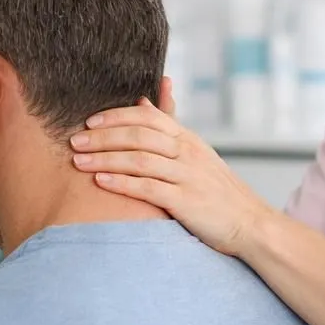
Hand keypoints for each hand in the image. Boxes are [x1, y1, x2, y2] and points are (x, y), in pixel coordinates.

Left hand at [69, 77, 275, 256]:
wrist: (249, 223)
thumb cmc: (217, 190)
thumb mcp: (196, 152)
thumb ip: (169, 127)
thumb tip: (144, 101)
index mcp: (187, 138)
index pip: (148, 116)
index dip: (116, 116)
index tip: (90, 121)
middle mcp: (187, 152)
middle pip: (138, 135)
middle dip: (102, 137)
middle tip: (74, 140)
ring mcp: (188, 176)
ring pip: (139, 159)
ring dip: (105, 158)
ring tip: (79, 161)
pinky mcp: (186, 201)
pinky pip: (148, 188)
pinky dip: (121, 183)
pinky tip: (100, 182)